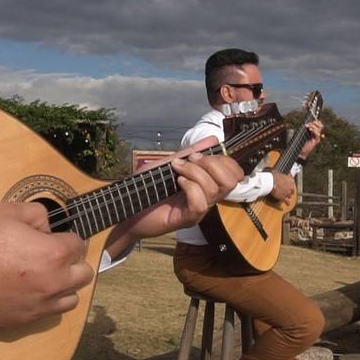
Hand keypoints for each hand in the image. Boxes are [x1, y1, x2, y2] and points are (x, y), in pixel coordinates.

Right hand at [0, 202, 92, 327]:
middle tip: (52, 253)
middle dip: (72, 261)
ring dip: (64, 285)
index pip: (79, 244)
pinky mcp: (22, 321)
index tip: (52, 235)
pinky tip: (28, 289)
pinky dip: (46, 301)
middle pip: (84, 274)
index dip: (65, 236)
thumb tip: (48, 226)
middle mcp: (52, 284)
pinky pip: (48, 313)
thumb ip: (38, 215)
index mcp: (52, 254)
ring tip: (44, 274)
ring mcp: (37, 306)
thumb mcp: (6, 211)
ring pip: (71, 298)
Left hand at [104, 136, 243, 255]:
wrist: (125, 208)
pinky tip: (178, 183)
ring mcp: (197, 210)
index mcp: (205, 184)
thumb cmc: (145, 188)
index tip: (198, 155)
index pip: (234, 174)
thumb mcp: (168, 164)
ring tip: (177, 171)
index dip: (223, 160)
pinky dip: (190, 188)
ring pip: (214, 189)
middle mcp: (206, 198)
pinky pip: (199, 203)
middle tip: (190, 161)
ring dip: (195, 173)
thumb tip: (213, 139)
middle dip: (212, 164)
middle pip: (230, 181)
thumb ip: (190, 153)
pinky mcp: (186, 219)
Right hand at [269, 171, 295, 201]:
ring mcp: (288, 193)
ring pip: (290, 195)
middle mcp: (291, 187)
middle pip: (292, 190)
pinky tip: (288, 203)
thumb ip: (282, 175)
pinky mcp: (284, 197)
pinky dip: (287, 202)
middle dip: (289, 190)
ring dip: (287, 195)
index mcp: (290, 180)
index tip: (287, 184)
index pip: (292, 182)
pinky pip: (287, 201)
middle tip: (285, 190)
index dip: (289, 183)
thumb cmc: (274, 177)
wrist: (271, 182)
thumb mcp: (280, 173)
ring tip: (285, 195)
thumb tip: (281, 174)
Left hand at [297, 119, 323, 160]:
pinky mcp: (317, 141)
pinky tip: (310, 130)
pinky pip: (318, 134)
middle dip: (315, 122)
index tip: (309, 120)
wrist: (300, 151)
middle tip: (308, 124)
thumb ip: (305, 128)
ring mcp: (317, 137)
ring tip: (308, 127)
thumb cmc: (299, 142)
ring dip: (313, 126)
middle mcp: (316, 133)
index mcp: (313, 130)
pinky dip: (314, 131)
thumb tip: (306, 122)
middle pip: (321, 125)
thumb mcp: (301, 133)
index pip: (318, 123)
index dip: (316, 120)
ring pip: (319, 128)